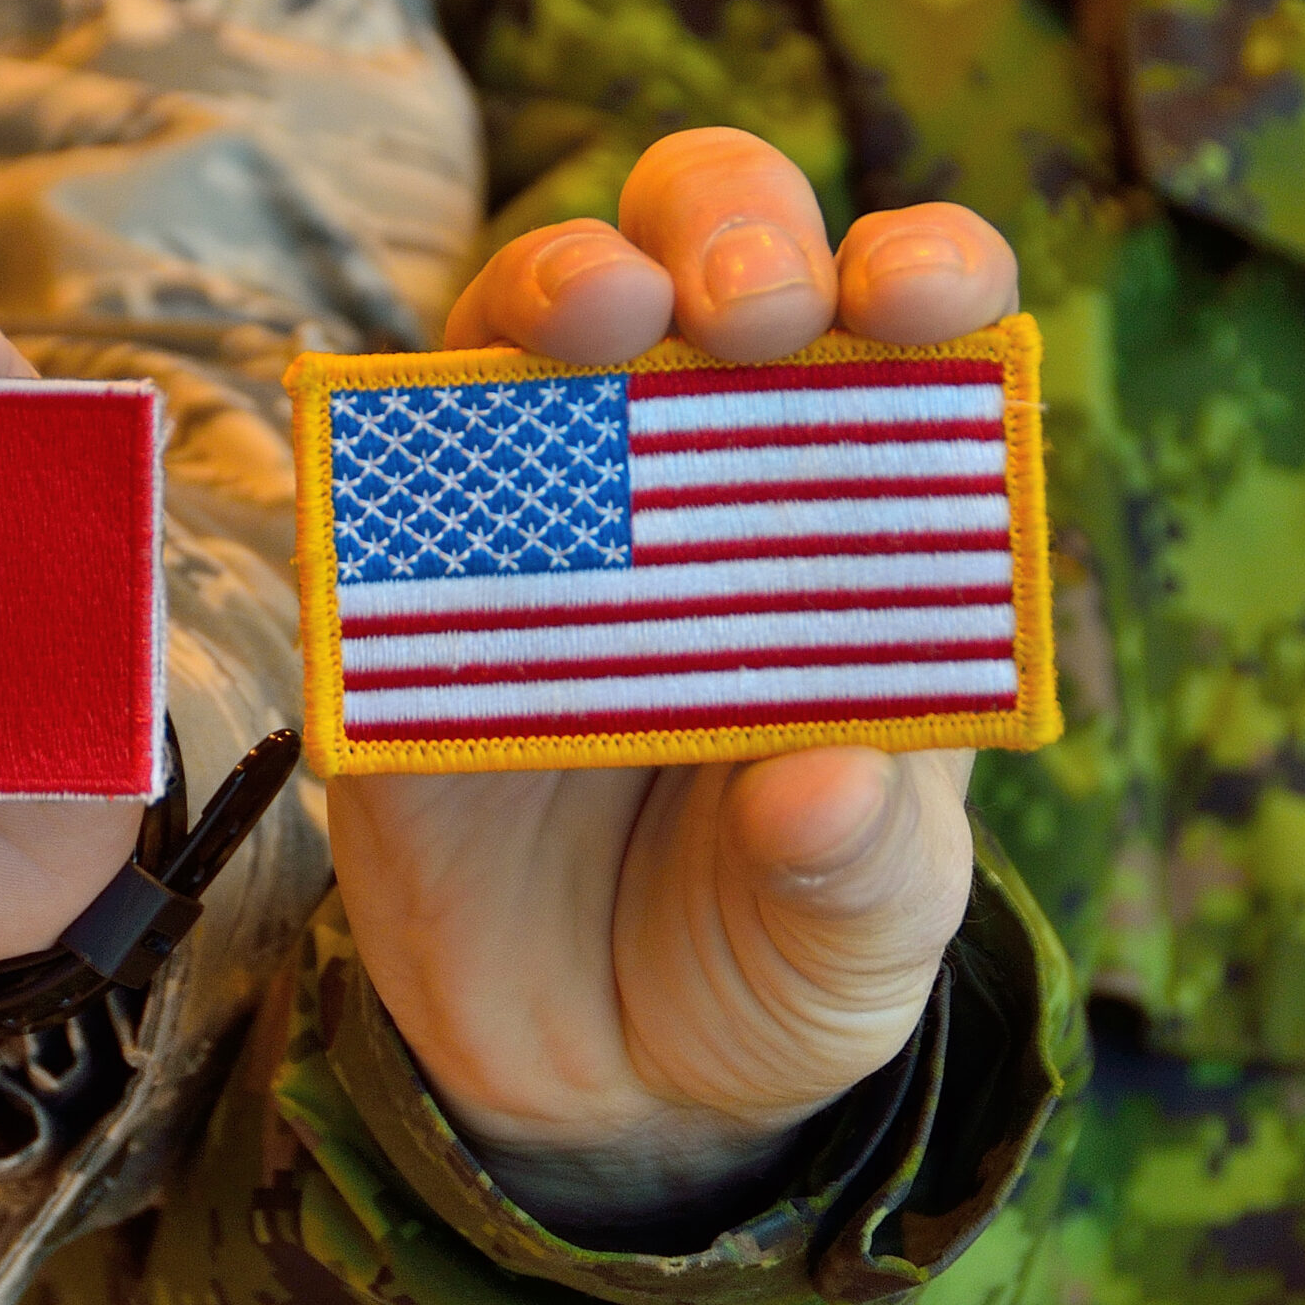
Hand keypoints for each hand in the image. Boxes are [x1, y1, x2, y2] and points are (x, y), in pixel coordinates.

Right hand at [334, 128, 1017, 1231]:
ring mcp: (544, 518)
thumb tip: (817, 785)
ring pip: (527, 314)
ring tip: (596, 317)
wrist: (595, 1079)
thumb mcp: (861, 937)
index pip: (907, 334)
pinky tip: (426, 452)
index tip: (919, 300)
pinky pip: (382, 479)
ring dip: (561, 277)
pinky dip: (397, 437)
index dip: (922, 268)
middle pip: (711, 254)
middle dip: (729, 226)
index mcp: (861, 522)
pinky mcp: (407, 596)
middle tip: (742, 309)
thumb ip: (860, 869)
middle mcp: (702, 476)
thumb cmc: (769, 959)